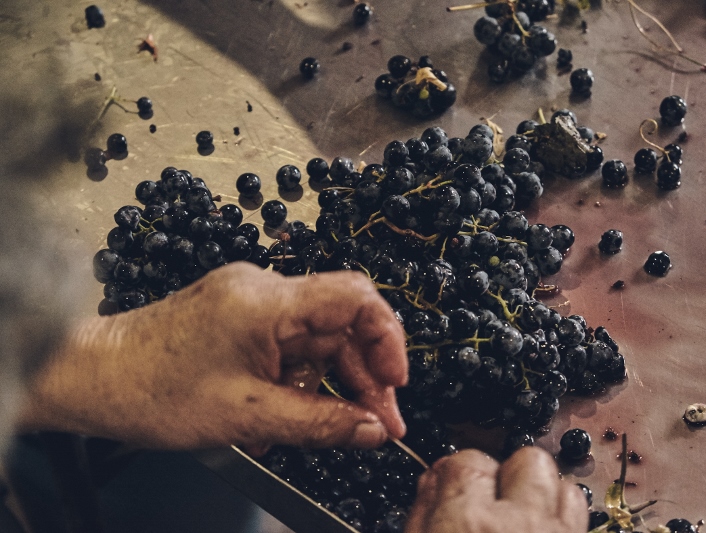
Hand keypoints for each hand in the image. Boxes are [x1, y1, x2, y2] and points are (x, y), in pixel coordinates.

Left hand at [17, 263, 407, 452]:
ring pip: (316, 336)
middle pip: (340, 322)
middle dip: (364, 373)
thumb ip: (320, 422)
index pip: (354, 297)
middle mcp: (262, 288)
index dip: (387, 337)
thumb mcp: (247, 417)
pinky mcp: (238, 314)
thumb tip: (373, 429)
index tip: (394, 381)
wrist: (90, 377)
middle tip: (380, 422)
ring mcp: (249, 300)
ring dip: (332, 380)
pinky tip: (296, 408)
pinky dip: (301, 374)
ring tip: (339, 426)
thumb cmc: (152, 392)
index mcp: (266, 301)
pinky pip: (288, 341)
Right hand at [406, 447, 587, 532]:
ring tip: (522, 519)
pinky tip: (542, 531)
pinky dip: (562, 518)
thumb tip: (434, 478)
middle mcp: (518, 526)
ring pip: (563, 484)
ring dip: (543, 495)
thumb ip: (424, 513)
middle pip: (525, 460)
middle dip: (508, 474)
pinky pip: (581, 515)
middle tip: (491, 503)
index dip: (459, 473)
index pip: (468, 461)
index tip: (454, 487)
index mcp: (465, 524)